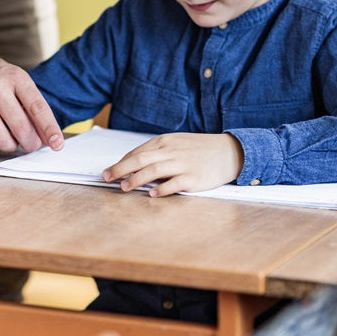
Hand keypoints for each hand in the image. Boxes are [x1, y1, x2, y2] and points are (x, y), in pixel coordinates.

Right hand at [0, 47, 61, 154]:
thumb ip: (30, 104)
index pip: (37, 107)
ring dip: (9, 145)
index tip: (57, 144)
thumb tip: (46, 136)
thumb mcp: (16, 79)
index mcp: (15, 78)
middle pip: (20, 127)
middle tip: (30, 145)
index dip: (49, 128)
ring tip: (9, 141)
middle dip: (29, 143)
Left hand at [102, 133, 244, 196]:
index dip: (121, 163)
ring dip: (136, 179)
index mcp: (165, 141)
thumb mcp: (176, 144)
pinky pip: (175, 183)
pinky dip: (162, 188)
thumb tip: (133, 166)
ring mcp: (183, 164)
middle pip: (140, 159)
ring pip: (154, 170)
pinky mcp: (194, 177)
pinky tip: (152, 194)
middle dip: (121, 169)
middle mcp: (172, 151)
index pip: (137, 152)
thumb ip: (157, 153)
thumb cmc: (199, 149)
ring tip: (124, 187)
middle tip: (107, 178)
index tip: (108, 172)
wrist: (229, 151)